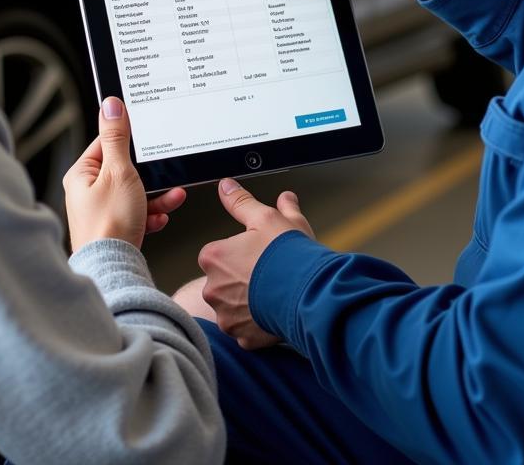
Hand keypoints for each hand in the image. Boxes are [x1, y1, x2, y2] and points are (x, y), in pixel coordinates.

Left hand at [63, 97, 185, 251]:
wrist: (112, 268)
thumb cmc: (109, 225)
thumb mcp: (119, 171)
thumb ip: (117, 137)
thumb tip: (111, 105)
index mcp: (82, 174)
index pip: (107, 143)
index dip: (131, 142)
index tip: (147, 141)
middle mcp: (88, 191)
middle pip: (126, 169)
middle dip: (151, 175)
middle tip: (164, 174)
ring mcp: (101, 210)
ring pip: (135, 192)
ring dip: (157, 195)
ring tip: (171, 197)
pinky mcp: (114, 226)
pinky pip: (137, 211)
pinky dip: (152, 212)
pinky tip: (159, 217)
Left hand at [198, 178, 313, 349]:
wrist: (310, 293)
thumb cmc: (288, 254)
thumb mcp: (267, 217)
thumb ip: (242, 202)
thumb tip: (227, 186)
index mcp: (214, 257)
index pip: (218, 252)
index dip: (240, 249)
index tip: (258, 251)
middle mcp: (213, 288)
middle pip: (224, 279)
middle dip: (243, 276)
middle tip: (269, 270)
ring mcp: (226, 316)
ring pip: (234, 304)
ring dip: (249, 299)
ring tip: (275, 291)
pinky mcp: (242, 337)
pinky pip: (246, 328)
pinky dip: (258, 321)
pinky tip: (275, 310)